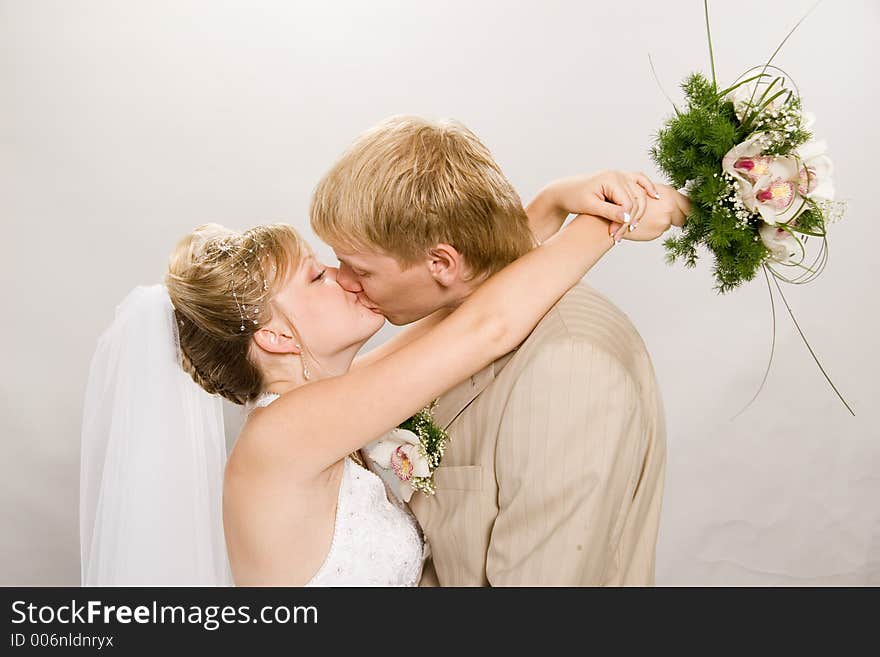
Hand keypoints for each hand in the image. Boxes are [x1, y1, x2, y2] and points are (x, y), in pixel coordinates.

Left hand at [525, 170, 660, 242]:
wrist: (565, 191)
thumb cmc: (574, 197)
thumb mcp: (590, 206)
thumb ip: (609, 212)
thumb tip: (627, 219)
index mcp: (611, 178)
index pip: (628, 203)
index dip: (623, 222)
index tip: (613, 235)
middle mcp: (619, 174)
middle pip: (636, 200)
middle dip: (630, 220)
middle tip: (618, 237)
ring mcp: (621, 175)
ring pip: (640, 194)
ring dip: (638, 212)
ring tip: (630, 229)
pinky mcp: (621, 179)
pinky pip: (640, 182)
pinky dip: (648, 188)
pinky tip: (656, 197)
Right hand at [609, 184, 689, 242]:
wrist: (614, 213)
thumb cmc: (629, 199)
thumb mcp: (650, 190)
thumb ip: (666, 196)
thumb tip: (680, 203)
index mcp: (670, 195)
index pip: (690, 205)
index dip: (690, 209)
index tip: (690, 212)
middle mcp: (670, 208)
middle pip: (684, 217)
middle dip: (677, 217)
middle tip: (664, 214)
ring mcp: (663, 222)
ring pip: (669, 224)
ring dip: (662, 222)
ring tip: (647, 216)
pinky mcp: (656, 233)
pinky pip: (659, 231)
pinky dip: (652, 228)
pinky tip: (642, 223)